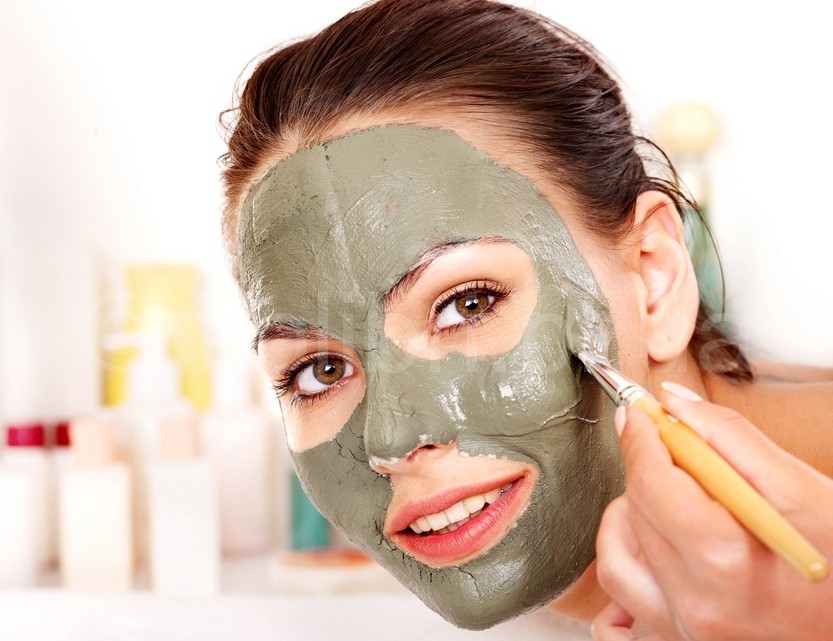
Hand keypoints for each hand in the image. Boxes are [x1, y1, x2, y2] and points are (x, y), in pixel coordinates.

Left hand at [591, 383, 832, 640]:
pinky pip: (619, 619)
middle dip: (646, 472)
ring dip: (629, 520)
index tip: (641, 413)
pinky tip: (650, 557)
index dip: (641, 436)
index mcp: (723, 556)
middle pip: (633, 512)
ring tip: (671, 506)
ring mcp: (686, 633)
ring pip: (616, 560)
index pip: (649, 478)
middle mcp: (696, 602)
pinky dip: (627, 579)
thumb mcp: (803, 489)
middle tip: (678, 457)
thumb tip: (670, 402)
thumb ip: (729, 437)